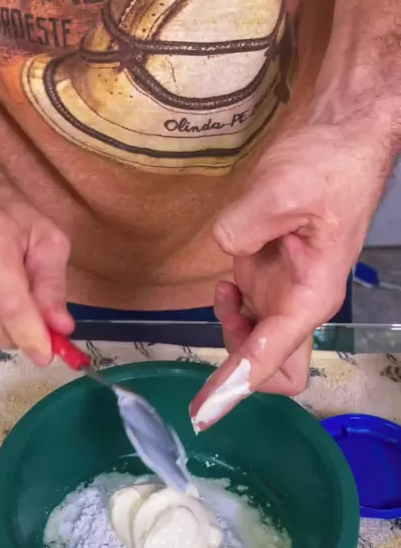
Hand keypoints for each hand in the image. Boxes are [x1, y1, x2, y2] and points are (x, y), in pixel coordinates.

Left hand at [190, 124, 385, 429]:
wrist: (342, 135)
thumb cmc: (327, 163)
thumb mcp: (282, 190)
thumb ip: (244, 228)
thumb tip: (228, 251)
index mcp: (311, 295)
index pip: (271, 359)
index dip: (235, 386)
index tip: (204, 413)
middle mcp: (299, 302)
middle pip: (273, 368)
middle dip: (242, 366)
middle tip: (224, 330)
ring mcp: (285, 289)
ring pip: (257, 343)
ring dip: (233, 335)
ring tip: (224, 294)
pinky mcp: (272, 272)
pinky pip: (249, 312)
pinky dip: (231, 310)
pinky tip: (226, 283)